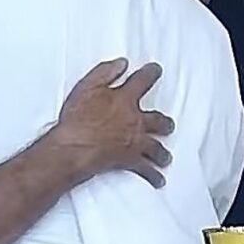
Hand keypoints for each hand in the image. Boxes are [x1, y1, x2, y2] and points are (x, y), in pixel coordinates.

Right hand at [49, 58, 175, 186]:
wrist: (75, 147)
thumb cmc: (78, 118)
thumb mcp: (87, 87)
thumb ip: (106, 73)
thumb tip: (122, 63)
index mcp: (125, 100)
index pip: (142, 81)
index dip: (151, 73)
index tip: (156, 70)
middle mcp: (135, 121)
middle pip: (157, 120)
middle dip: (164, 123)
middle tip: (168, 124)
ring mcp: (134, 142)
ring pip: (156, 147)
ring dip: (162, 151)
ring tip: (166, 156)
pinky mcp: (129, 160)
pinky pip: (146, 170)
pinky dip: (154, 176)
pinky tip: (159, 180)